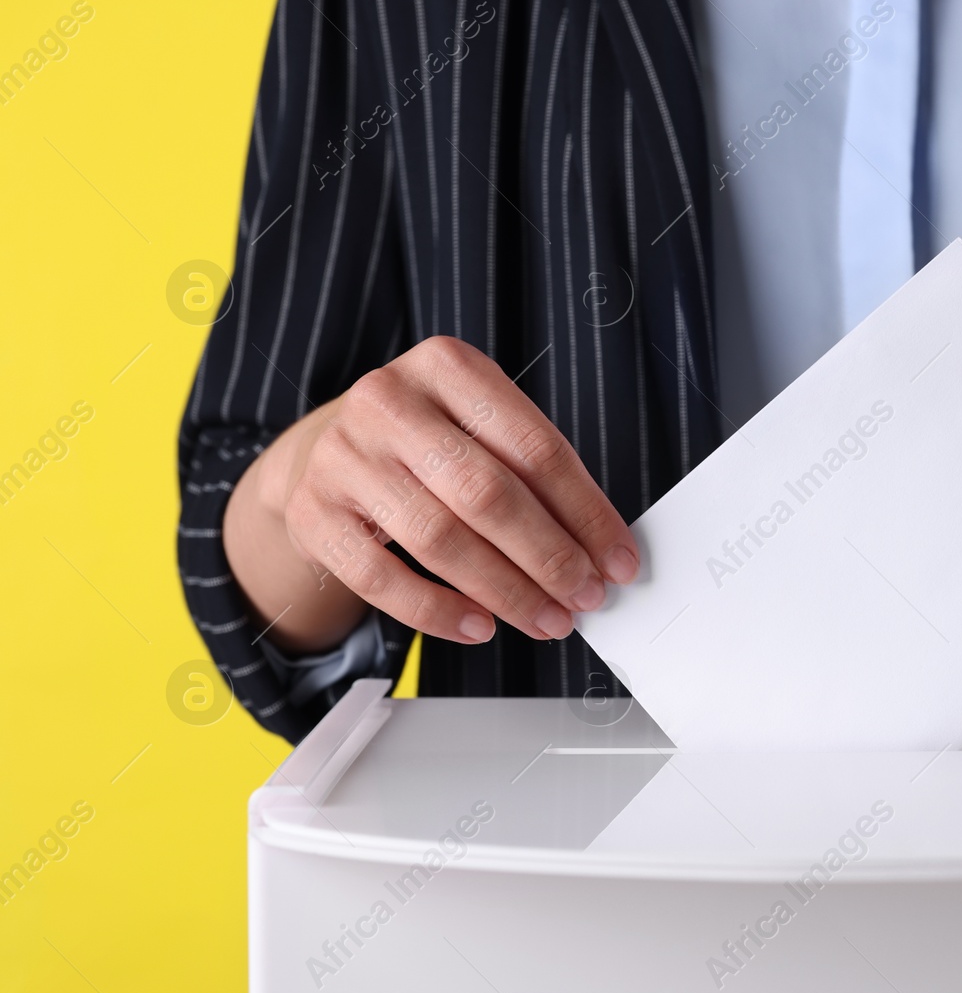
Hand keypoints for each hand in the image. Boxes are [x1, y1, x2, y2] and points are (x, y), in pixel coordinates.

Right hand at [224, 336, 637, 650]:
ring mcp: (343, 455)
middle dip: (549, 557)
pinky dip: (437, 612)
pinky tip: (479, 626)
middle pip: (488, 493)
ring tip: (546, 619)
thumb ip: (535, 473)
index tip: (617, 560)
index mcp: (448, 366)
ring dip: (506, 591)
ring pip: (439, 538)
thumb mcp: (479, 427)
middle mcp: (390, 400)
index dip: (586, 512)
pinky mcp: (312, 511)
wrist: (322, 450)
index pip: (536, 448)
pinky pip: (380, 578)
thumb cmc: (425, 442)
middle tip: (585, 595)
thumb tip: (599, 550)